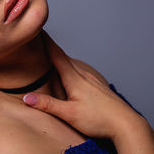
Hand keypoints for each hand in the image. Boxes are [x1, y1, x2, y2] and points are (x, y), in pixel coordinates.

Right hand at [23, 34, 143, 139]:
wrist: (126, 125)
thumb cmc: (99, 120)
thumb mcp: (69, 114)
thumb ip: (48, 105)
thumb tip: (27, 98)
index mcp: (74, 78)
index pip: (56, 55)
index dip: (46, 41)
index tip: (38, 29)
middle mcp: (84, 75)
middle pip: (64, 57)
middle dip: (51, 47)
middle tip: (40, 39)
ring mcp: (93, 79)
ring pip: (74, 64)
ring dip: (61, 57)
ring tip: (52, 55)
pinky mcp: (99, 86)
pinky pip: (82, 71)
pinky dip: (72, 67)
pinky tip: (73, 72)